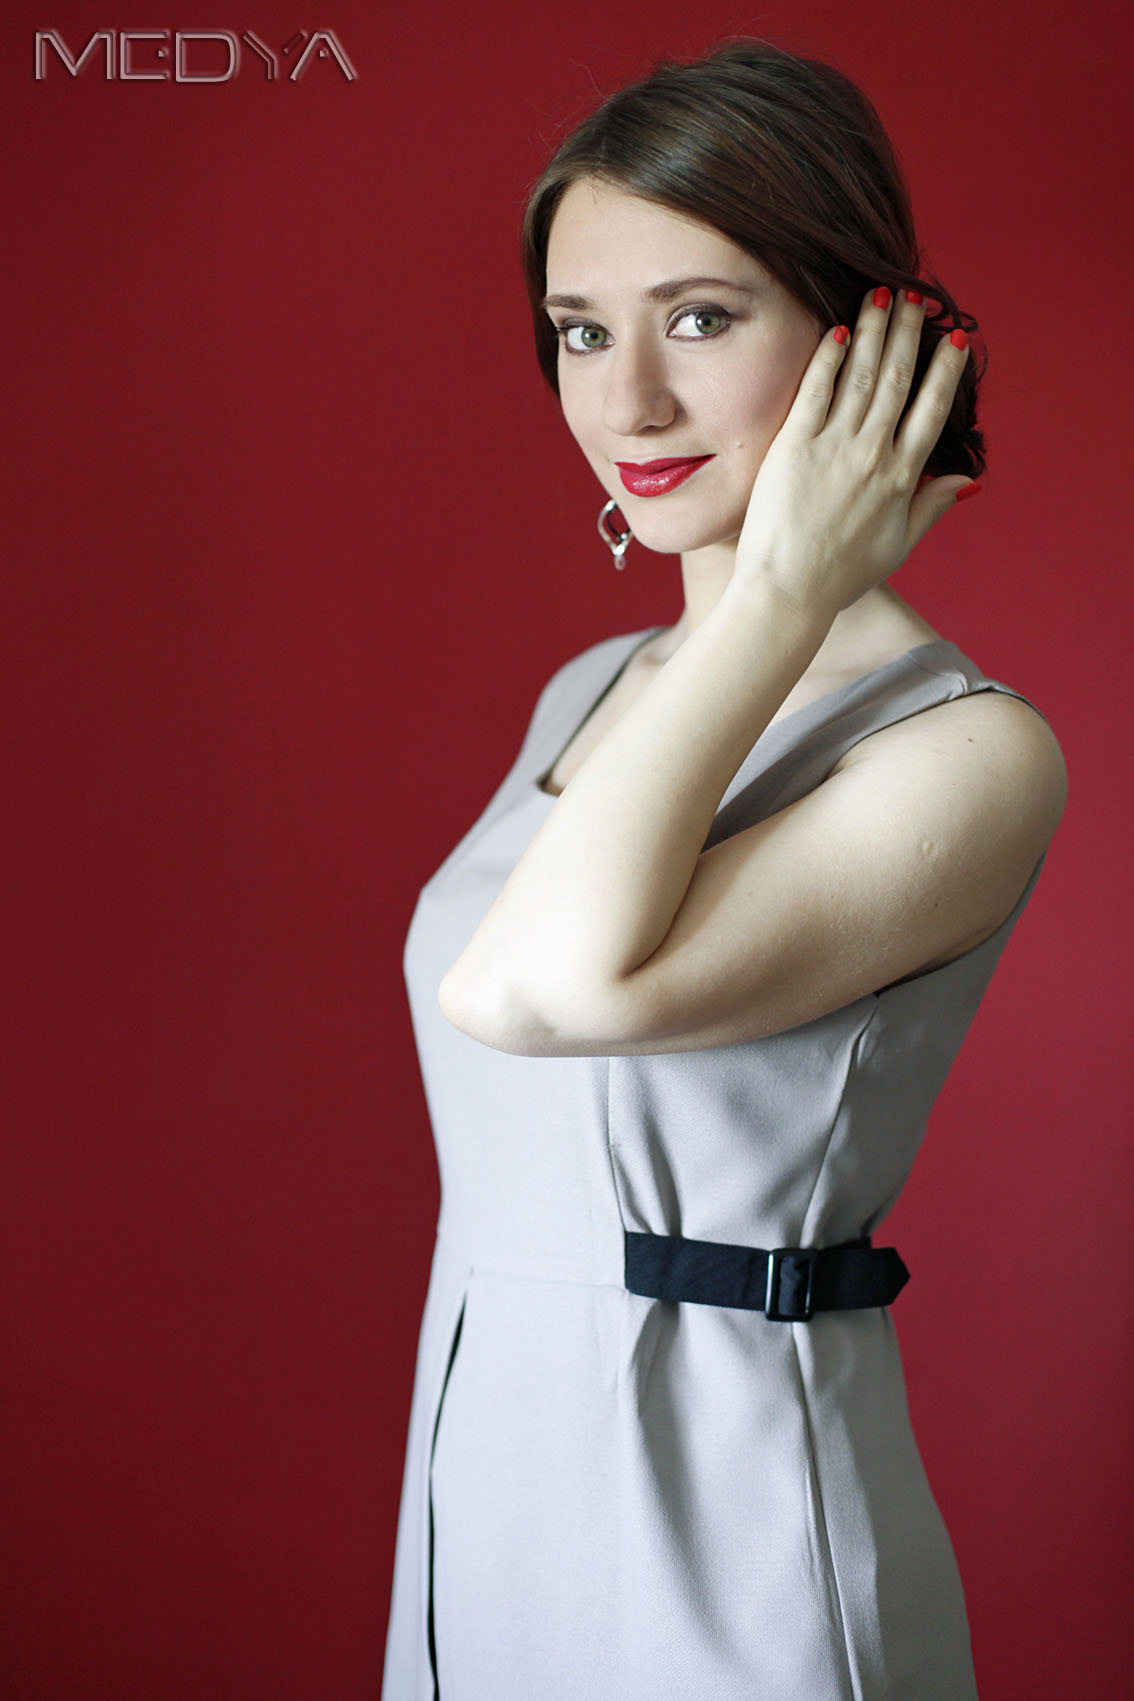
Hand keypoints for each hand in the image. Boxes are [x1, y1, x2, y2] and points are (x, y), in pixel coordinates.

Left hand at [731, 286, 976, 619]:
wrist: (788, 591)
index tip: (955, 339)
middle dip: (909, 333)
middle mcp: (873, 455)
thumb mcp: (898, 546)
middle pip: (897, 380)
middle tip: (917, 296)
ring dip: (874, 330)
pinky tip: (838, 329)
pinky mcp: (794, 447)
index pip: (931, 410)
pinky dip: (829, 358)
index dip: (945, 370)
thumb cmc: (840, 576)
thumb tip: (967, 481)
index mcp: (902, 478)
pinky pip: (816, 391)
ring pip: (861, 375)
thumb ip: (930, 506)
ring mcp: (833, 448)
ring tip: (883, 294)